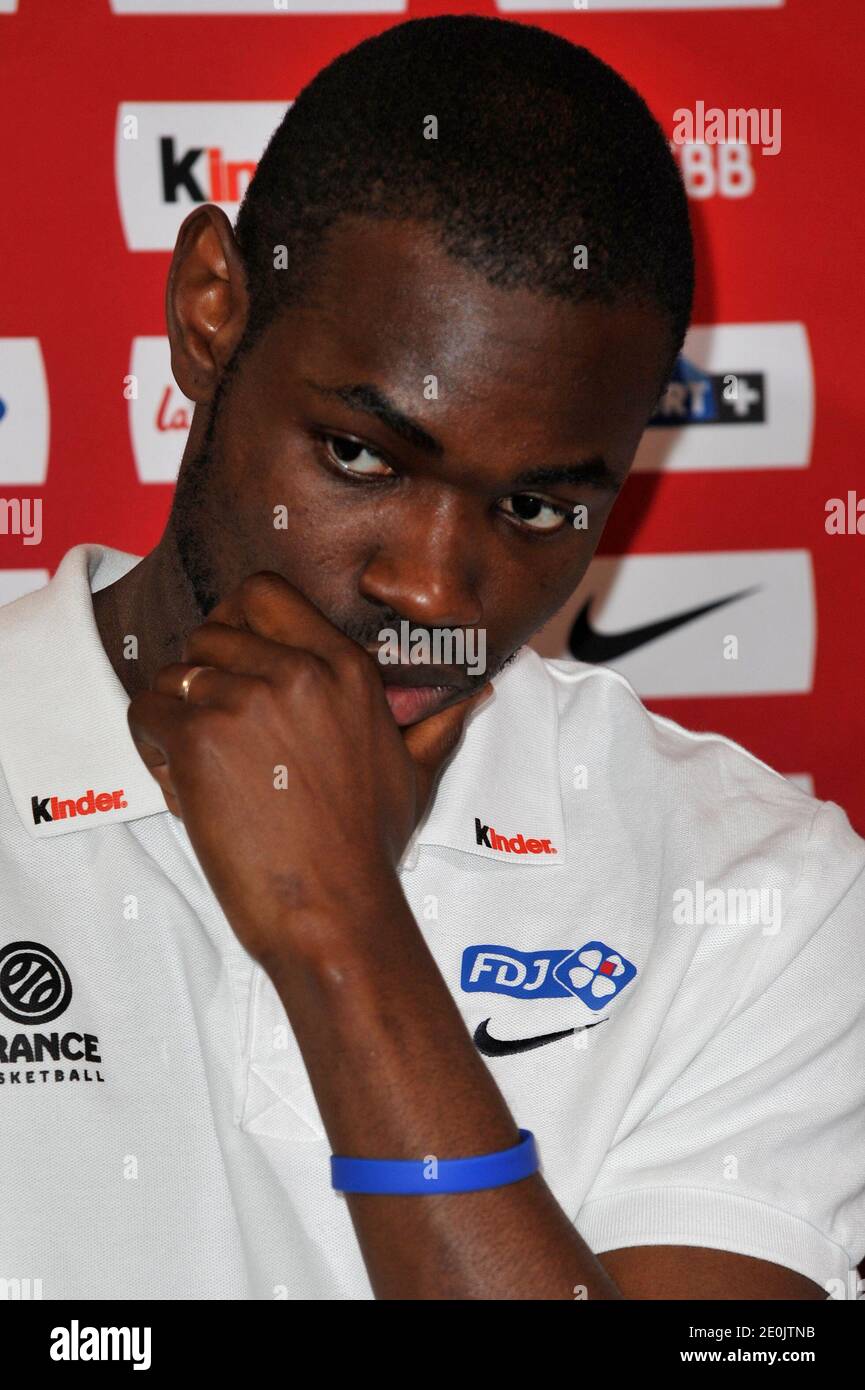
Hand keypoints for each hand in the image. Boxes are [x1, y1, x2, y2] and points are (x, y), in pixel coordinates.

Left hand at [127, 573, 490, 968]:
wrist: (333, 906)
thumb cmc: (369, 846)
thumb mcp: (415, 773)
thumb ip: (437, 724)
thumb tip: (477, 694)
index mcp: (344, 667)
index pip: (264, 594)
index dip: (235, 619)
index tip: (232, 658)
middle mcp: (295, 671)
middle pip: (210, 631)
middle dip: (199, 675)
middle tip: (211, 725)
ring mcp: (245, 700)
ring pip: (174, 673)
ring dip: (174, 714)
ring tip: (198, 765)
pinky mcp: (200, 737)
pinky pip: (148, 712)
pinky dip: (151, 745)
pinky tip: (184, 783)